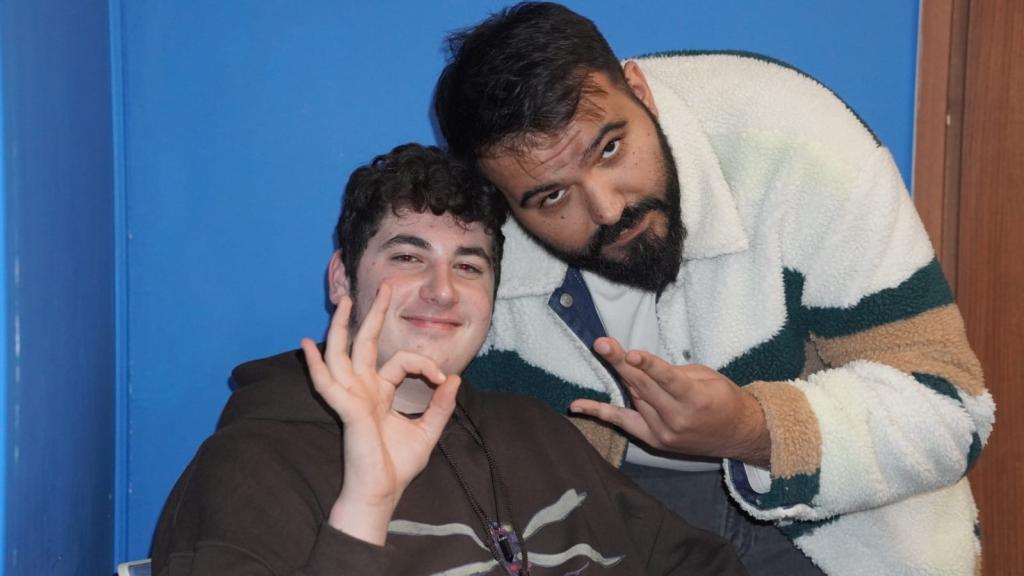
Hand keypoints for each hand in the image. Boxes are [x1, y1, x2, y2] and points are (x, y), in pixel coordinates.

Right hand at [300, 284, 460, 544]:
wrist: (381, 493)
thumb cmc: (397, 466)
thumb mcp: (428, 431)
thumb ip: (441, 405)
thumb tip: (454, 378)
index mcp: (380, 393)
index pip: (400, 361)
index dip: (424, 364)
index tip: (442, 380)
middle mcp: (364, 390)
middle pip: (364, 344)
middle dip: (373, 315)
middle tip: (384, 287)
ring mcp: (352, 398)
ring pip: (342, 354)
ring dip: (341, 327)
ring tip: (345, 300)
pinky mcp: (346, 410)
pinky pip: (327, 384)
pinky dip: (315, 365)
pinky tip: (306, 346)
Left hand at [569, 337, 769, 466]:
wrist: (737, 435)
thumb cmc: (724, 399)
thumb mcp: (707, 378)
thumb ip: (674, 372)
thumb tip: (642, 366)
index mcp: (695, 399)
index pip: (667, 379)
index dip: (648, 366)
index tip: (630, 353)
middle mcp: (677, 418)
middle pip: (643, 385)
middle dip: (620, 362)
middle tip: (601, 343)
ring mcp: (662, 432)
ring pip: (634, 397)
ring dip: (621, 374)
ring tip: (604, 348)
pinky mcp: (653, 440)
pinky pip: (622, 422)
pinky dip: (599, 412)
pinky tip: (576, 405)